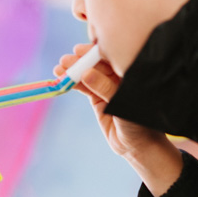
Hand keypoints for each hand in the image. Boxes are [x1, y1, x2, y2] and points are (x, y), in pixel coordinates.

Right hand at [54, 44, 182, 195]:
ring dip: (73, 72)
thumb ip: (105, 88)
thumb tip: (86, 73)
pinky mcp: (98, 99)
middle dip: (80, 61)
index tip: (79, 50)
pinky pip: (84, 87)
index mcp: (130, 72)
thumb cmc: (139, 123)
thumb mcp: (123, 103)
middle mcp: (119, 77)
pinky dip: (73, 83)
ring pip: (88, 74)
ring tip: (59, 70)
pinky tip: (62, 80)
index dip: (94, 52)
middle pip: (96, 64)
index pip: (111, 56)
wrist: (138, 146)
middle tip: (65, 61)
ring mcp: (107, 87)